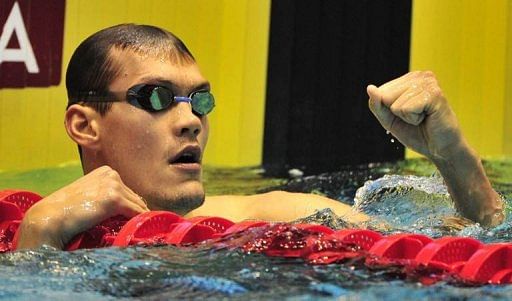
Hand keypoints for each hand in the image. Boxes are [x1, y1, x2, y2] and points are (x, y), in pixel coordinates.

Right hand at [16, 166, 148, 248]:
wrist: (50, 218)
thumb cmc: (66, 211)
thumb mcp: (88, 195)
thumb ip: (104, 195)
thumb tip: (125, 208)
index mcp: (106, 171)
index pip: (127, 191)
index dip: (130, 206)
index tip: (131, 219)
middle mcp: (111, 174)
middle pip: (135, 198)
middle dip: (136, 212)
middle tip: (139, 228)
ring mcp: (113, 185)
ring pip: (138, 206)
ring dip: (139, 219)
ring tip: (140, 231)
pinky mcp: (115, 199)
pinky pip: (137, 213)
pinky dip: (140, 222)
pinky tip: (140, 231)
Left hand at [367, 71, 463, 160]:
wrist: (441, 149)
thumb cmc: (417, 132)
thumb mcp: (389, 119)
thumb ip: (377, 104)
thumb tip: (370, 88)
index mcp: (410, 79)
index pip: (380, 92)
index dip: (389, 110)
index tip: (408, 114)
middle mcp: (420, 76)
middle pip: (385, 95)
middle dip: (397, 112)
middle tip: (417, 117)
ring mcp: (428, 83)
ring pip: (395, 103)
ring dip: (406, 117)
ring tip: (423, 118)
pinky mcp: (434, 94)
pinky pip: (405, 108)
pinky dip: (413, 119)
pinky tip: (427, 118)